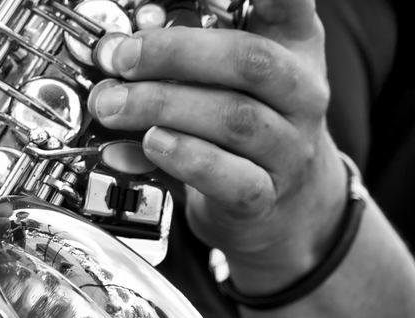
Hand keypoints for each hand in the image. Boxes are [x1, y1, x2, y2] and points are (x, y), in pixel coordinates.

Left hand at [88, 0, 346, 293]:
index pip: (289, 3)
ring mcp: (288, 146)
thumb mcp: (227, 75)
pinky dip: (184, 158)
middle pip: (249, 62)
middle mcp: (301, 92)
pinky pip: (228, 176)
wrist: (279, 199)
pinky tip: (151, 145)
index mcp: (294, 44)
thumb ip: (182, 55)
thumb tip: (118, 48)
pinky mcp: (264, 193)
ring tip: (115, 105)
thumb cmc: (245, 121)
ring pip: (233, 119)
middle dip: (175, 55)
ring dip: (163, 107)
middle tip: (122, 58)